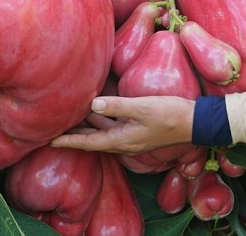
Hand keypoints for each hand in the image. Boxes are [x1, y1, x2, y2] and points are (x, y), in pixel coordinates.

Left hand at [50, 96, 195, 153]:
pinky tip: (97, 108)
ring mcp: (132, 135)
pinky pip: (114, 124)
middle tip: (52, 129)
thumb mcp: (143, 108)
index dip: (68, 141)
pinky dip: (102, 118)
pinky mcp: (139, 128)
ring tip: (69, 117)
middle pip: (92, 139)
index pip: (88, 142)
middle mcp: (124, 141)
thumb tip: (92, 103)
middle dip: (73, 135)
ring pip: (102, 131)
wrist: (196, 123)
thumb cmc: (171, 115)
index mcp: (122, 140)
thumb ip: (117, 105)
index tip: (49, 140)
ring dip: (86, 125)